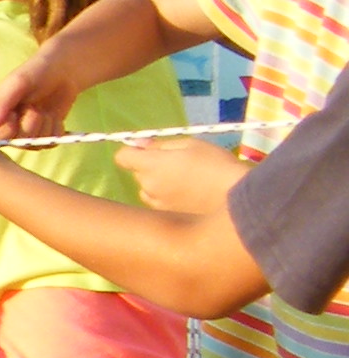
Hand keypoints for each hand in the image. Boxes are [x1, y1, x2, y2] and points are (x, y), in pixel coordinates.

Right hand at [0, 50, 82, 140]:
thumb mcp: (17, 82)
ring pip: (36, 144)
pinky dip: (56, 129)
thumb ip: (0, 103)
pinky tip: (53, 115)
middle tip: (34, 106)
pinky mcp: (44, 137)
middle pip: (18, 142)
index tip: (16, 112)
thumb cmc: (37, 72)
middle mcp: (8, 129)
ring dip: (45, 124)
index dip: (8, 129)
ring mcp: (27, 135)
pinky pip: (51, 143)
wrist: (63, 70)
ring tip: (43, 108)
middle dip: (31, 123)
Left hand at [115, 134, 243, 215]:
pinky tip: (184, 191)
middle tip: (176, 161)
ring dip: (155, 181)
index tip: (147, 148)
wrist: (235, 196)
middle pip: (137, 171)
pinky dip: (163, 194)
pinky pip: (156, 200)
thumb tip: (139, 144)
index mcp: (151, 165)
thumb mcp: (190, 144)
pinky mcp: (167, 213)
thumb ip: (160, 144)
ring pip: (146, 187)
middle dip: (149, 164)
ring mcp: (157, 201)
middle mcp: (149, 185)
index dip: (132, 151)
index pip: (122, 157)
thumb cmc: (215, 164)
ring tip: (183, 178)